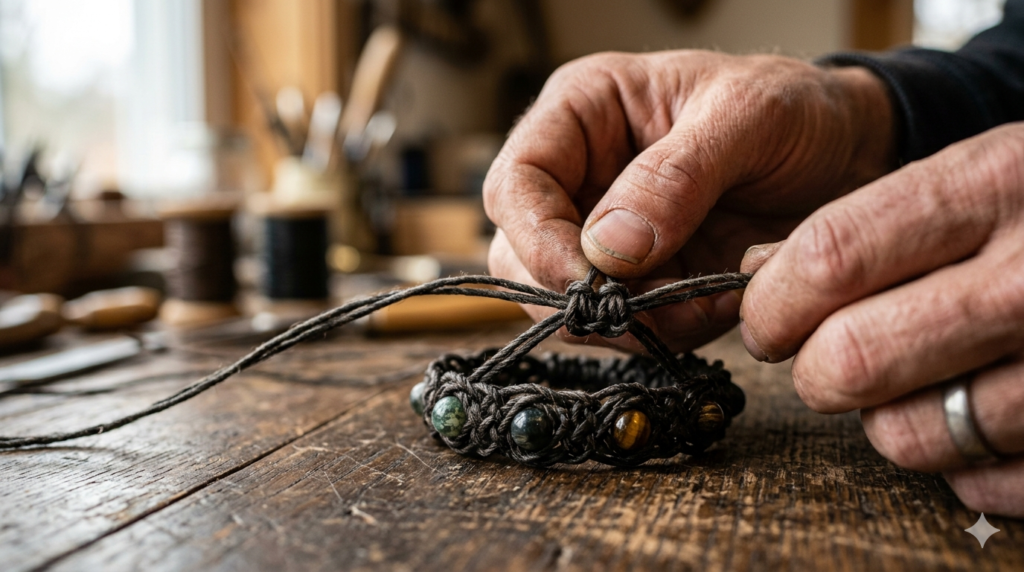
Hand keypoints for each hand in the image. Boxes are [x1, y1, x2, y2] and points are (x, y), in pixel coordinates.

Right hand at [484, 50, 894, 351]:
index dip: (537, 239)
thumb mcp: (747, 117)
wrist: (854, 155)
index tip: (591, 280)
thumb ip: (676, 176)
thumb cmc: (798, 109)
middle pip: (522, 253)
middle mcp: (583, 176)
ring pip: (567, 302)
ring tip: (703, 298)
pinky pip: (627, 326)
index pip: (516, 182)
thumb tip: (608, 249)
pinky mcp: (645, 281)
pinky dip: (666, 331)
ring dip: (628, 320)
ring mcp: (610, 235)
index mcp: (585, 113)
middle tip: (644, 306)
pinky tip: (719, 304)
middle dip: (578, 292)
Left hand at [740, 124, 1023, 516]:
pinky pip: (977, 483)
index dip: (772, 303)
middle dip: (813, 369)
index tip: (767, 320)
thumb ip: (863, 222)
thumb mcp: (974, 174)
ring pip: (905, 435)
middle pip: (851, 358)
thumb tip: (758, 274)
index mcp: (993, 186)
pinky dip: (957, 461)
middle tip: (825, 358)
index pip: (828, 260)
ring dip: (884, 417)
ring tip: (915, 379)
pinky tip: (971, 410)